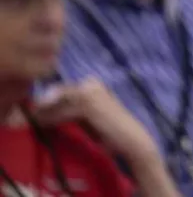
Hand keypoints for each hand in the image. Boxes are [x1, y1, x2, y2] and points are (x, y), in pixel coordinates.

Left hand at [33, 79, 160, 166]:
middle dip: (45, 103)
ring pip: (61, 100)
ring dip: (46, 111)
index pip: (65, 89)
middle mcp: (92, 83)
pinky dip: (53, 117)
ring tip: (35, 118)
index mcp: (93, 83)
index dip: (50, 98)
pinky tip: (45, 124)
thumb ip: (71, 109)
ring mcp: (92, 91)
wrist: (130, 138)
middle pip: (61, 91)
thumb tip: (46, 110)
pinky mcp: (89, 103)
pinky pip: (65, 110)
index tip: (36, 108)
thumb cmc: (110, 129)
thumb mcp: (87, 116)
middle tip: (32, 113)